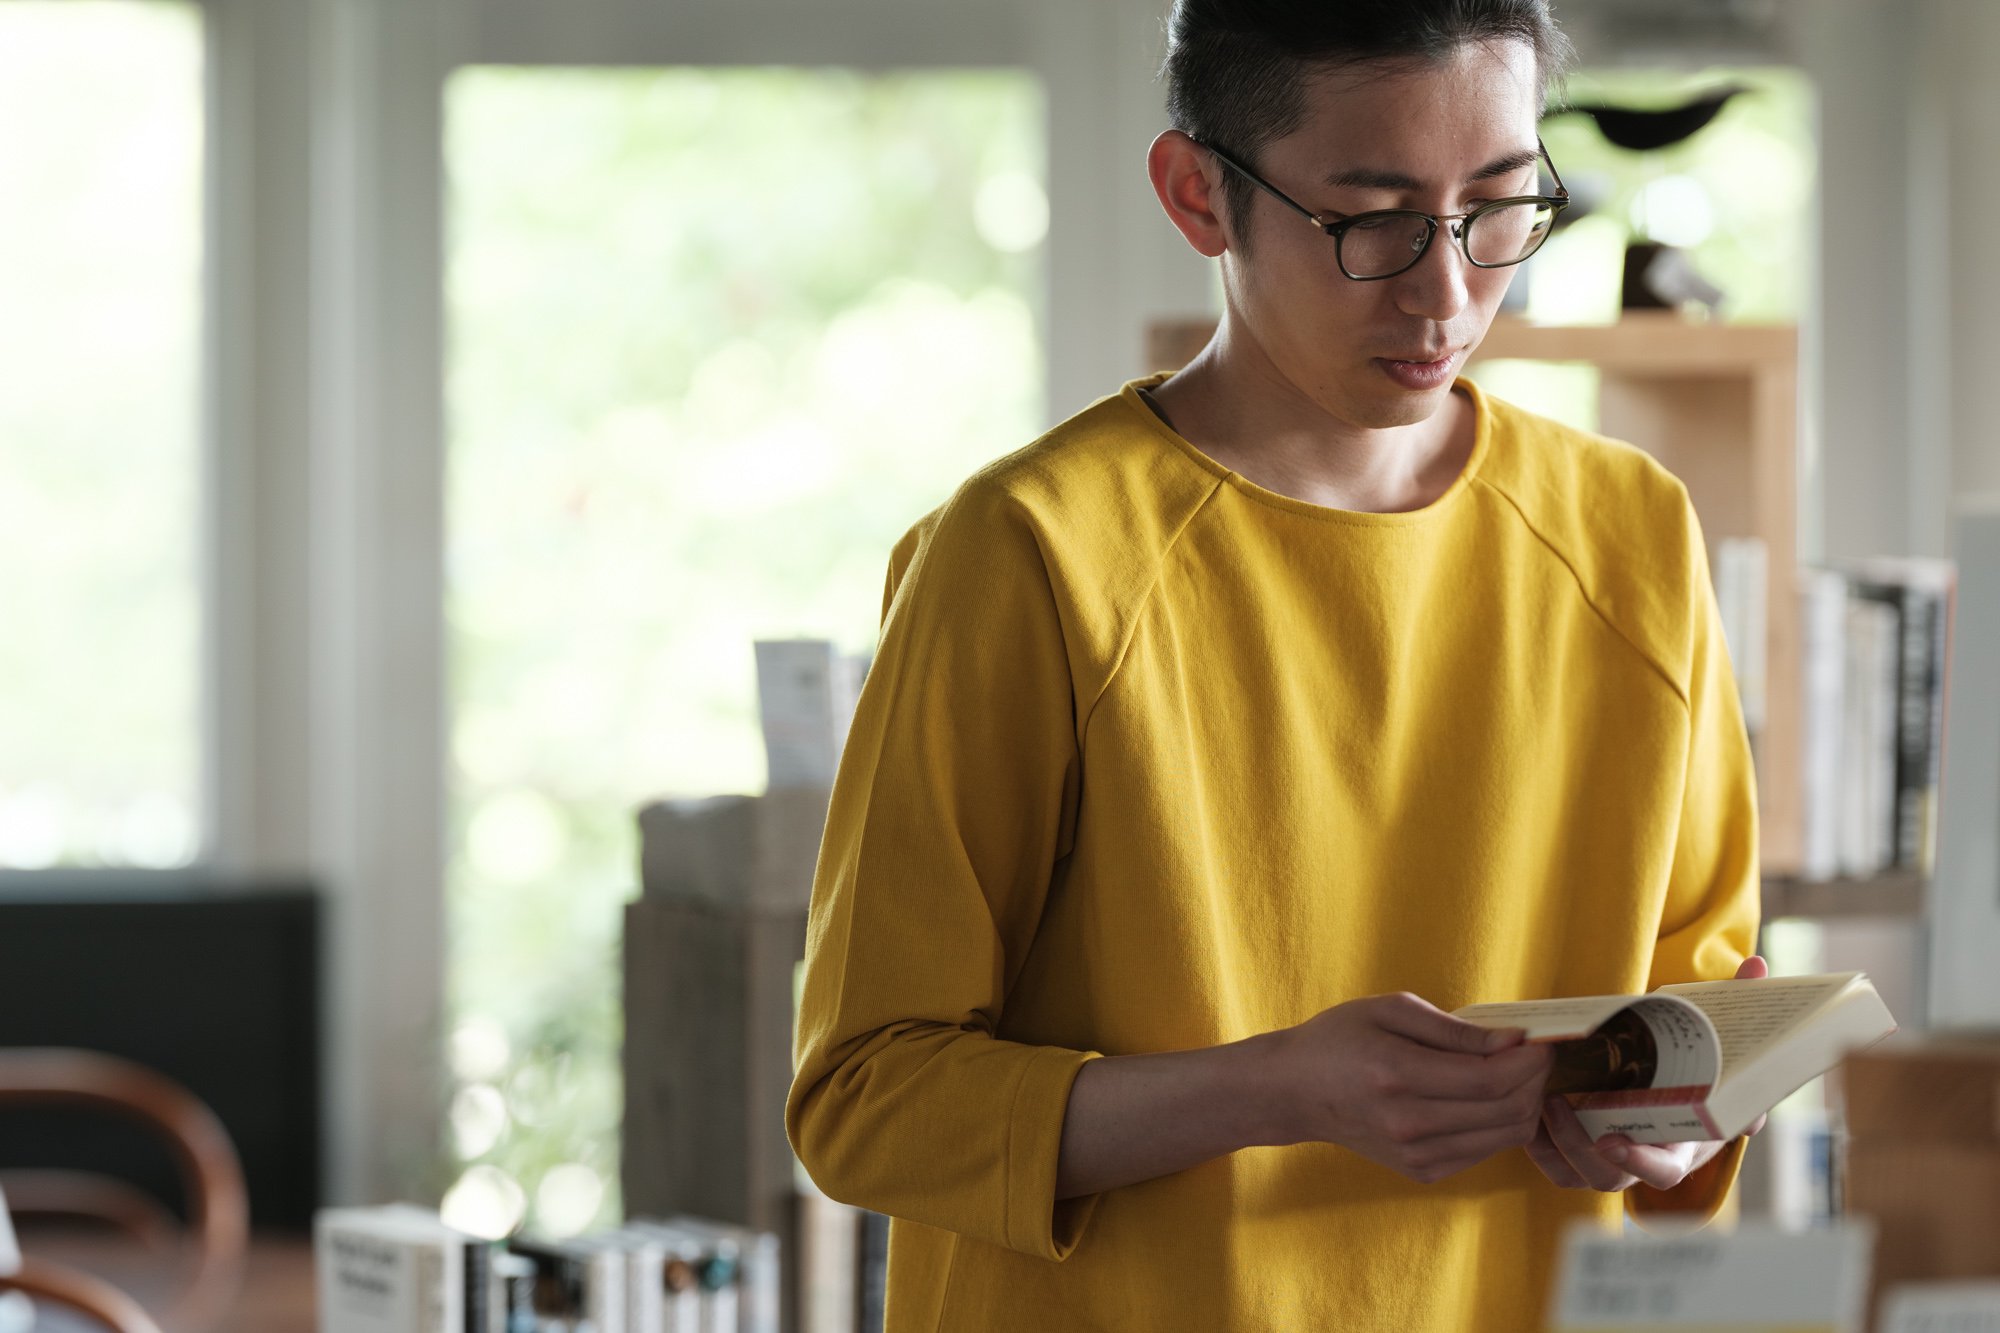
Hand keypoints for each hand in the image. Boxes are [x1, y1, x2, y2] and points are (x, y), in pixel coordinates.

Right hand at [1272, 991, 1552, 1183]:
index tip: (1539, 1039)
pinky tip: (1486, 1097)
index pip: (1490, 1078)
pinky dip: (1499, 1123)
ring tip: (1513, 1073)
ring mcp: (1416, 1154)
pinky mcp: (1421, 1170)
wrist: (1295, 1092)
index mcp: (1398, 1075)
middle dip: (1534, 1079)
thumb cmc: (1339, 1039)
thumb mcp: (1390, 1010)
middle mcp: (1409, 1123)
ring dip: (1524, 1102)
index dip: (1528, 1060)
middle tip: (1532, 1053)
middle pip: (1507, 1110)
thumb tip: (1511, 1041)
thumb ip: (1453, 1028)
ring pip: (1505, 1135)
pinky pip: (1485, 1149)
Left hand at [1526, 955, 1769, 1191]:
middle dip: (1577, 1144)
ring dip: (1552, 1141)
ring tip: (1539, 1097)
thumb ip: (1736, 1013)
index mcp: (1680, 1145)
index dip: (1639, 1163)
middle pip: (1608, 1176)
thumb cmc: (1697, 1075)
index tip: (1613, 1141)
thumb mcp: (1718, 1049)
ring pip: (1572, 1172)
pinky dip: (1536, 1142)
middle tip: (1557, 1103)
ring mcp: (1607, 1163)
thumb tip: (1755, 965)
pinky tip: (1525, 1104)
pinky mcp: (1577, 1157)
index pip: (1663, 1173)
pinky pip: (1551, 1163)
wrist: (1671, 1093)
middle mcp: (1641, 1161)